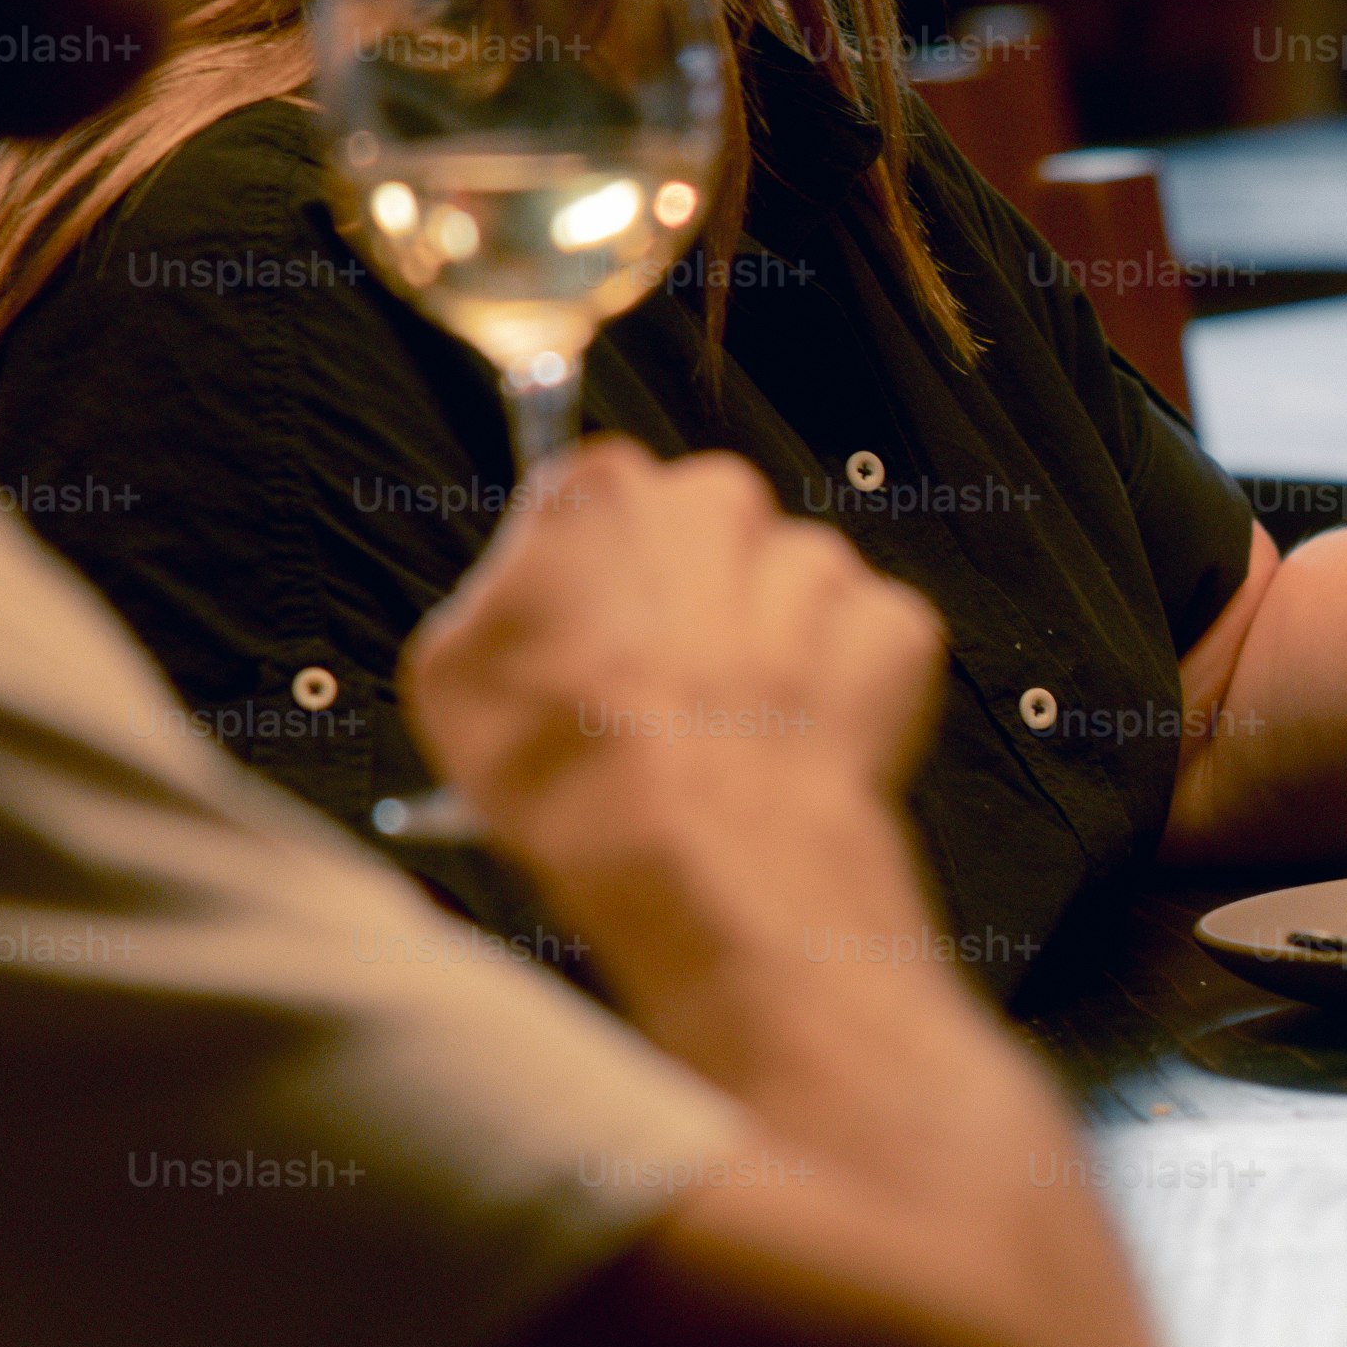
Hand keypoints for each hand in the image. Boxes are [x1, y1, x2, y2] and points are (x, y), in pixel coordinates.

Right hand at [403, 441, 945, 884]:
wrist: (700, 854)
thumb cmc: (569, 770)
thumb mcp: (455, 679)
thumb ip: (498, 607)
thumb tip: (522, 604)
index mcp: (604, 492)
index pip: (605, 502)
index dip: (606, 579)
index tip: (608, 633)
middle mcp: (718, 502)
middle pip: (712, 534)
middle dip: (702, 601)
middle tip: (679, 695)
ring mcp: (816, 563)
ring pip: (797, 590)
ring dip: (776, 651)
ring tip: (740, 742)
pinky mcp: (891, 626)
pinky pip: (868, 648)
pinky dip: (847, 697)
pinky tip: (801, 751)